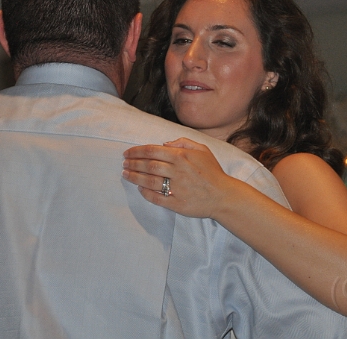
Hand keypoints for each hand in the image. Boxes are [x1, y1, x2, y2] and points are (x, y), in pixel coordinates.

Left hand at [122, 137, 237, 217]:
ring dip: (135, 177)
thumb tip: (165, 143)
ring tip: (126, 175)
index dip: (137, 151)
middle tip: (124, 163)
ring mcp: (176, 188)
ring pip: (149, 181)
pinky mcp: (176, 203)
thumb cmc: (212, 172)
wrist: (223, 196)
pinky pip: (156, 198)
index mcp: (182, 156)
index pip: (153, 151)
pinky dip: (145, 193)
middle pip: (148, 165)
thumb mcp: (202, 150)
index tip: (127, 153)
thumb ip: (184, 142)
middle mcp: (177, 171)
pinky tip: (140, 188)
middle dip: (133, 164)